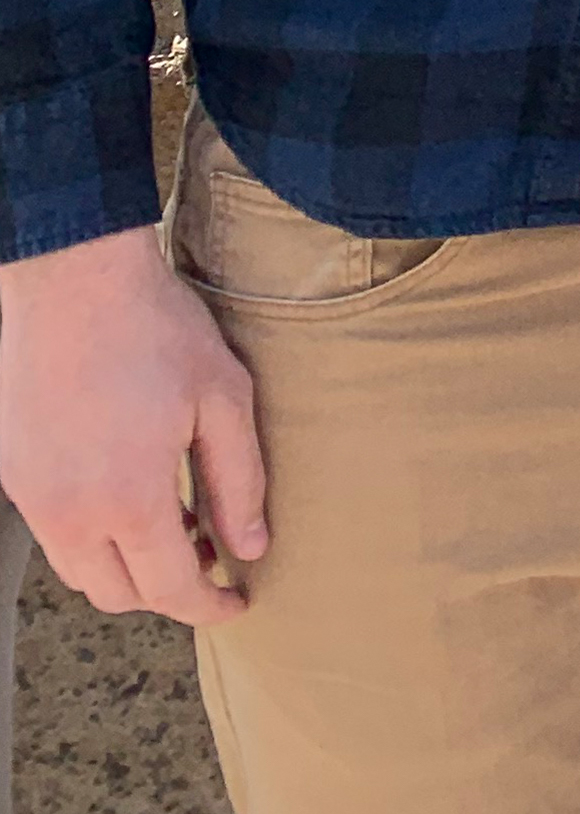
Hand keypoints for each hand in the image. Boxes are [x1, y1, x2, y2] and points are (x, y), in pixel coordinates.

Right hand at [0, 226, 265, 624]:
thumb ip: (239, 481)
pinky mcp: (14, 474)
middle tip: (211, 553)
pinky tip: (131, 493)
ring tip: (177, 522)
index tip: (238, 603)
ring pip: (81, 572)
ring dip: (128, 567)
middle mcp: (69, 514)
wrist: (73, 279)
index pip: (169, 589)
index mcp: (128, 500)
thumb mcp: (222, 397)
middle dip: (169, 591)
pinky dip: (95, 537)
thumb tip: (250, 546)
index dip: (209, 606)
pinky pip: (56, 535)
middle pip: (119, 594)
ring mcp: (33, 497)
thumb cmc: (155, 330)